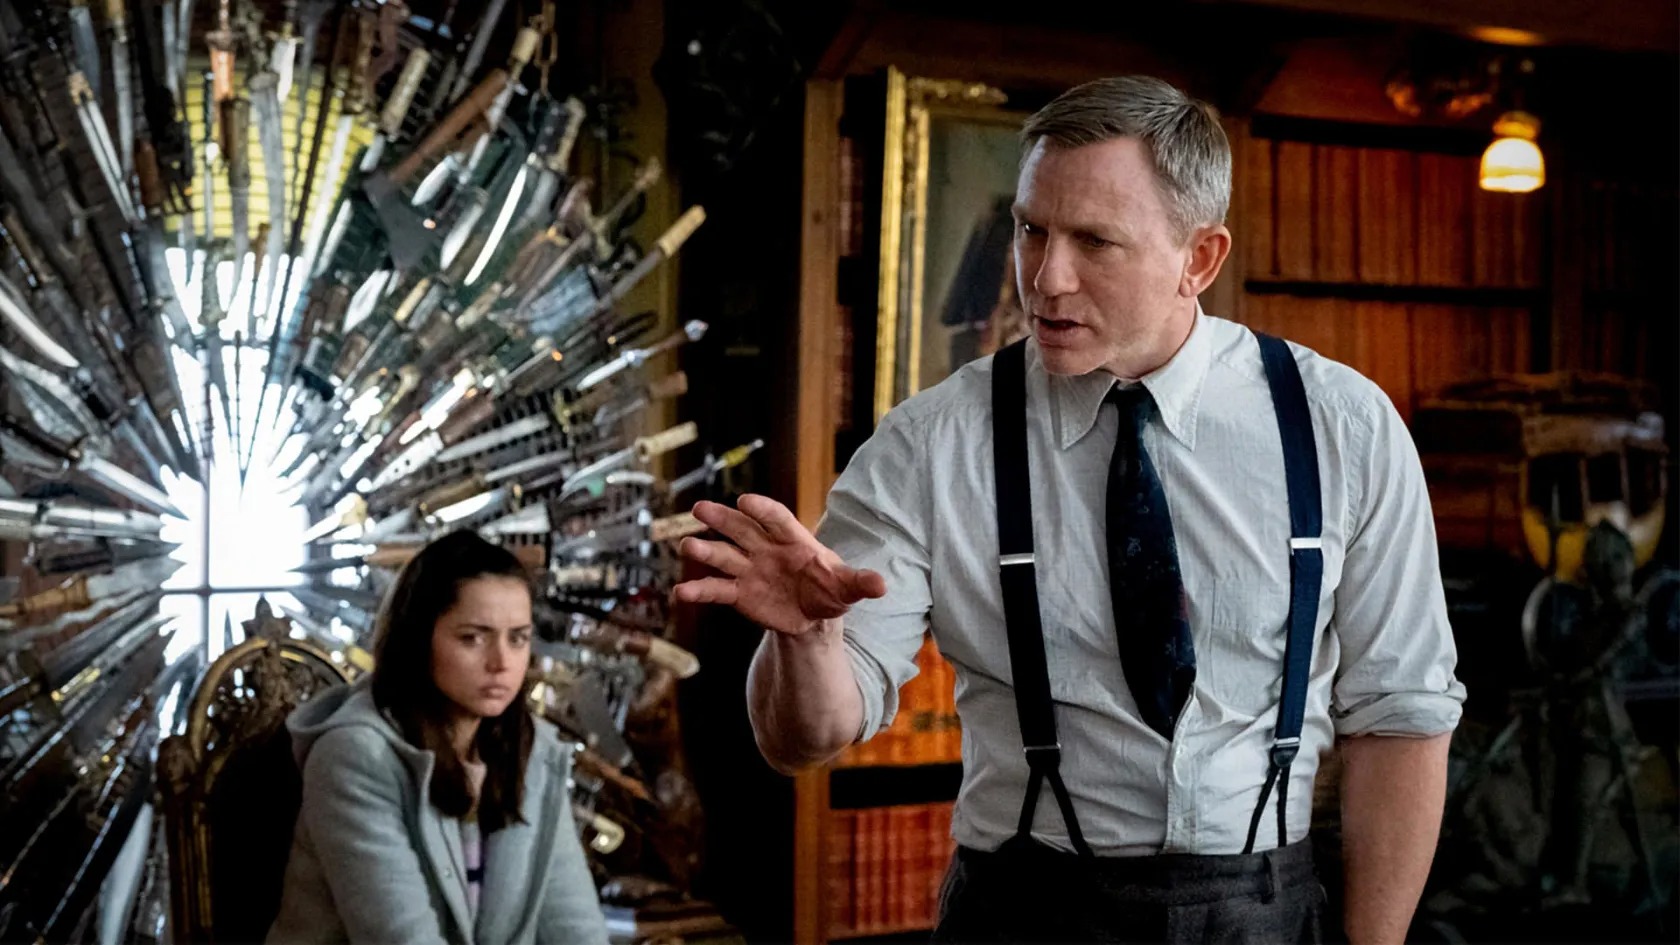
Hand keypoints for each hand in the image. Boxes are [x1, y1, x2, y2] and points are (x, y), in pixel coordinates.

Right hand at [672, 494, 885, 635]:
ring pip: (723, 555)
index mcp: (793, 539)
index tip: (744, 501)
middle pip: (741, 528)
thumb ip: (860, 583)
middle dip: (721, 519)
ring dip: (704, 550)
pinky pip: (716, 589)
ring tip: (686, 547)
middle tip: (699, 509)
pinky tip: (680, 594)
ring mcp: (749, 568)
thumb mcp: (847, 588)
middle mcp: (765, 549)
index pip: (776, 518)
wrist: (811, 614)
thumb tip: (882, 586)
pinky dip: (699, 591)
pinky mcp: (739, 592)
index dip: (761, 509)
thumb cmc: (830, 590)